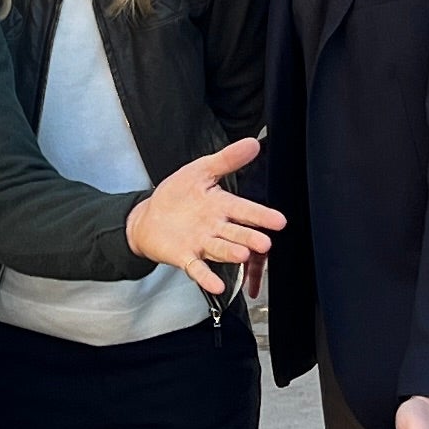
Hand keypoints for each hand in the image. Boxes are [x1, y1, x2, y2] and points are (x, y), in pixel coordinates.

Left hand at [130, 136, 283, 298]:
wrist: (149, 217)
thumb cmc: (178, 194)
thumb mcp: (201, 170)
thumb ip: (227, 160)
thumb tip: (253, 142)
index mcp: (222, 205)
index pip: (245, 210)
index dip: (261, 216)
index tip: (279, 221)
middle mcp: (216, 227)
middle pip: (237, 233)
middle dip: (250, 237)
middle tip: (265, 243)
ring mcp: (201, 243)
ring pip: (220, 249)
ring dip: (231, 253)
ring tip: (243, 254)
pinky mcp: (185, 257)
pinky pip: (197, 269)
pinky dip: (206, 278)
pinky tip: (217, 286)